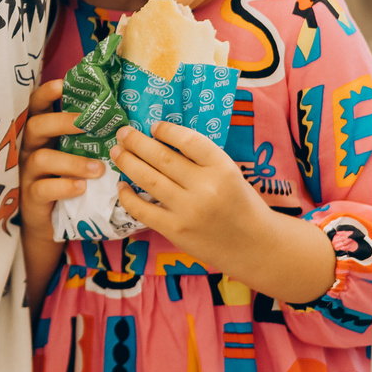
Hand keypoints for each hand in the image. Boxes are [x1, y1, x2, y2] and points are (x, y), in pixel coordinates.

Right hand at [17, 78, 99, 302]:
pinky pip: (43, 188)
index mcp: (41, 134)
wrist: (49, 224)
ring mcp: (26, 174)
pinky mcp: (30, 198)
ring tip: (98, 168)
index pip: (36, 107)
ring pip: (41, 159)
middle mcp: (29, 149)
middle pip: (36, 126)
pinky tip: (82, 188)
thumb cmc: (66, 181)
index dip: (47, 94)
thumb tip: (121, 118)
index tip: (64, 84)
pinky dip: (64, 186)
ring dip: (72, 161)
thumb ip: (86, 138)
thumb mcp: (73, 155)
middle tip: (90, 123)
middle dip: (63, 121)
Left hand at [109, 120, 333, 303]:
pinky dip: (128, 196)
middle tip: (123, 132)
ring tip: (117, 152)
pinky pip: (143, 209)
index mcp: (222, 168)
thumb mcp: (230, 174)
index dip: (167, 130)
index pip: (189, 140)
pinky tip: (121, 186)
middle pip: (162, 157)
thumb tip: (162, 141)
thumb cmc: (241, 205)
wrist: (254, 245)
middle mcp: (205, 187)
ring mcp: (188, 210)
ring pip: (148, 179)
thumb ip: (202, 160)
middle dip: (137, 142)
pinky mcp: (175, 230)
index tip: (154, 126)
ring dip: (128, 162)